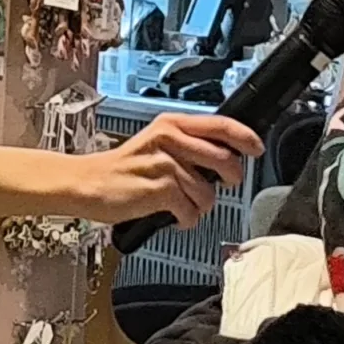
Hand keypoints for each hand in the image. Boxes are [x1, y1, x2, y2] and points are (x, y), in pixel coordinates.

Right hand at [83, 116, 260, 227]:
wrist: (87, 183)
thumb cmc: (123, 168)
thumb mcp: (156, 144)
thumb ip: (188, 145)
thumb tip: (225, 157)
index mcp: (171, 124)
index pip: (221, 125)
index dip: (245, 138)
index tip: (256, 149)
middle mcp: (168, 139)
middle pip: (223, 158)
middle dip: (229, 178)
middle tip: (220, 185)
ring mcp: (164, 164)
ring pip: (207, 191)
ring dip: (200, 205)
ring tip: (183, 205)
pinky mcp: (158, 189)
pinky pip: (190, 210)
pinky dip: (185, 219)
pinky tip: (173, 216)